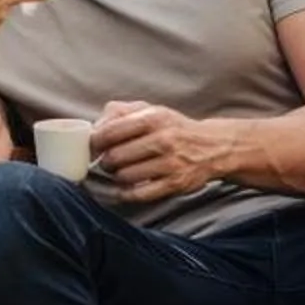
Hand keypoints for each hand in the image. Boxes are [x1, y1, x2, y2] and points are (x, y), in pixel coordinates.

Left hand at [90, 101, 229, 204]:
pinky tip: (124, 188)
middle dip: (105, 161)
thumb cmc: (173, 128)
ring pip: (124, 176)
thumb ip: (120, 112)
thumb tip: (94, 127)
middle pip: (114, 157)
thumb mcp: (150, 110)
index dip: (94, 143)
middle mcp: (163, 140)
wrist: (212, 147)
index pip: (110, 132)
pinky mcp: (174, 184)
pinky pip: (138, 194)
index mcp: (154, 118)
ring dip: (116, 176)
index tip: (92, 148)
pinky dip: (125, 194)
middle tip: (108, 161)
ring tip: (120, 171)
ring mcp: (170, 164)